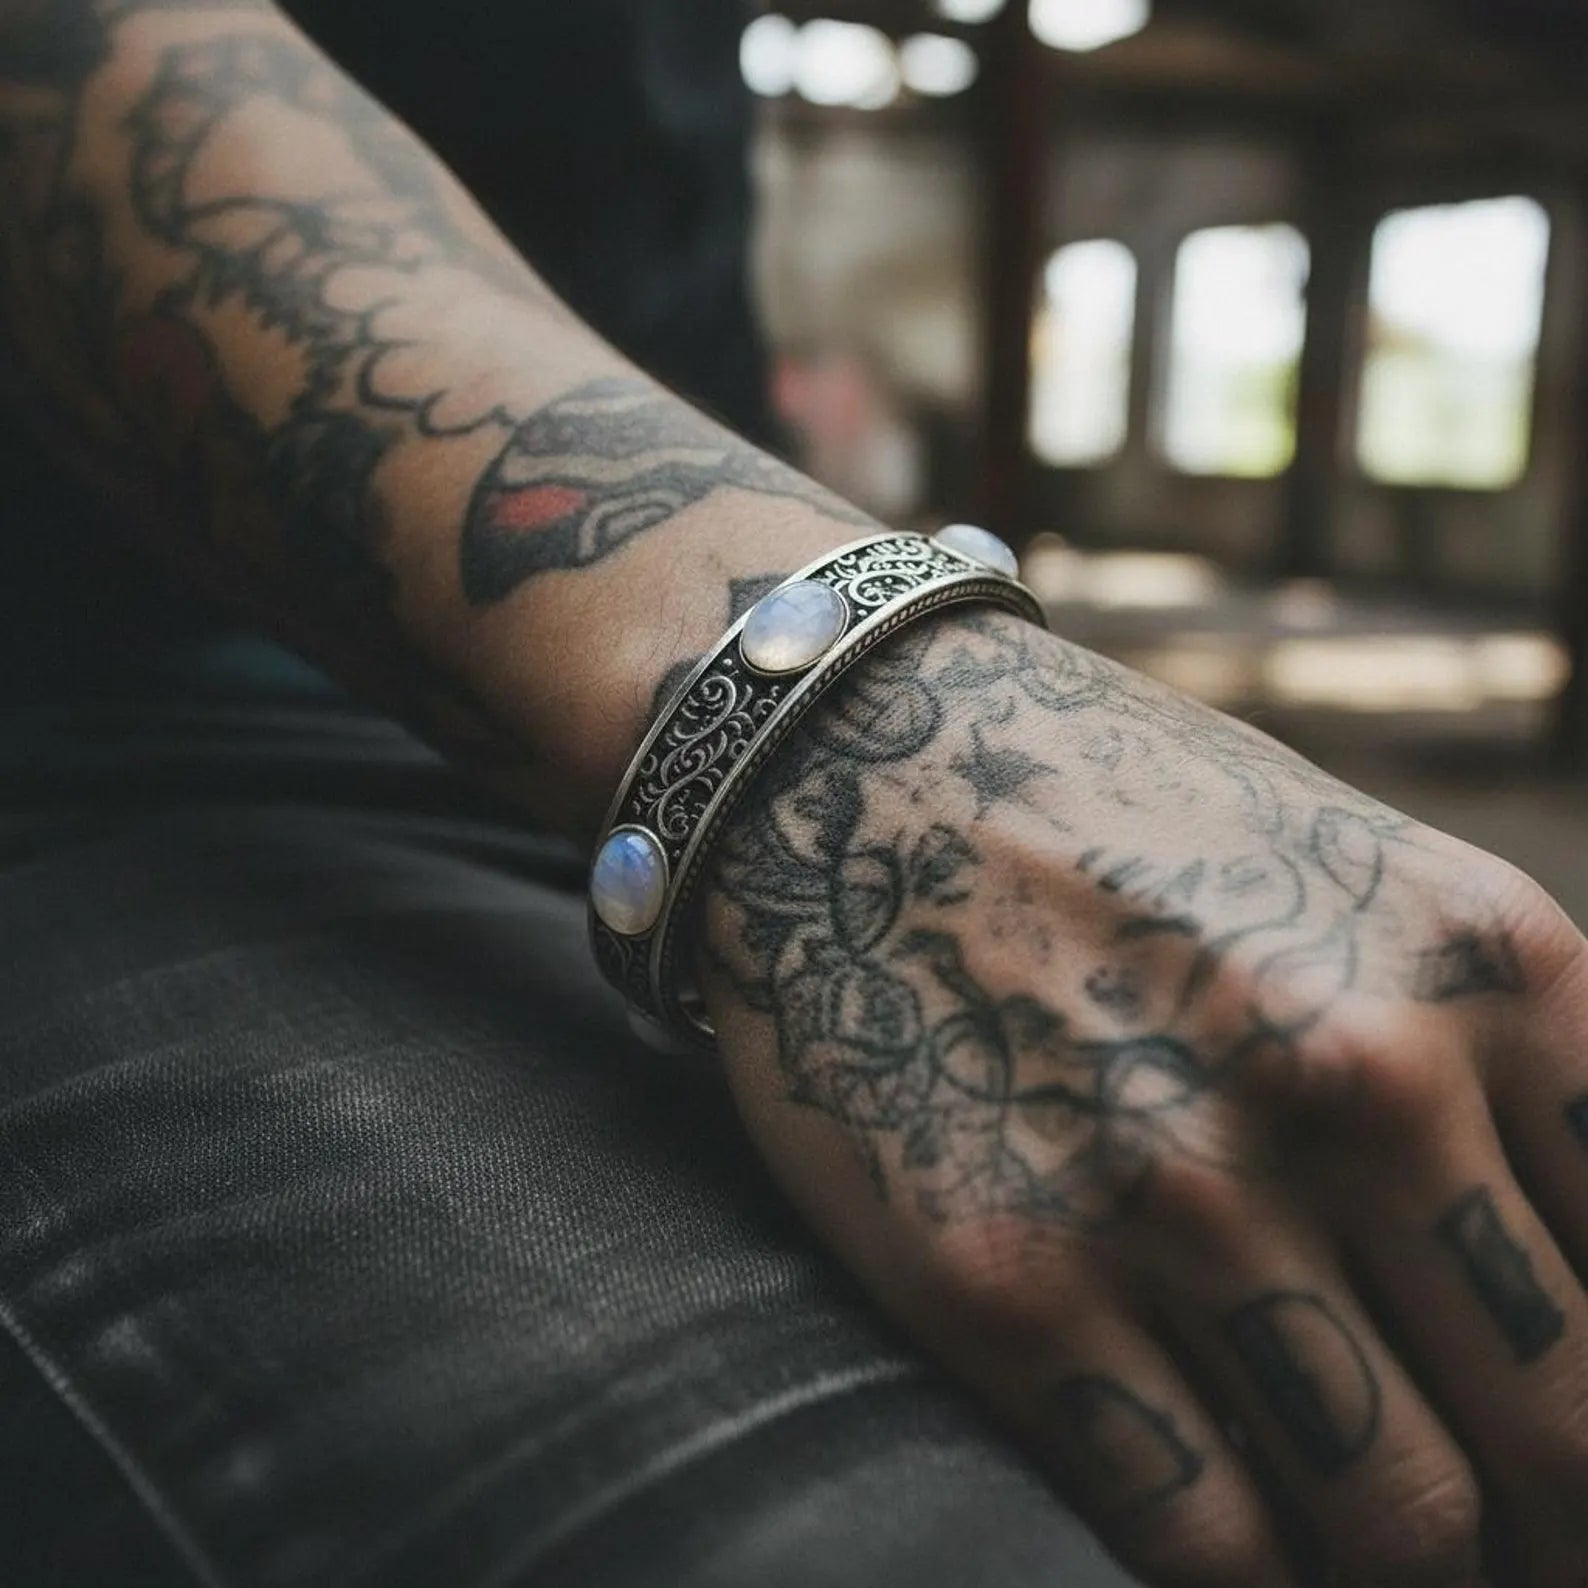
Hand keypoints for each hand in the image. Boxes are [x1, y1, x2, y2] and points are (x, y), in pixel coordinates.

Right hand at [703, 608, 1587, 1587]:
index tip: (1546, 1439)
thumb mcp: (1367, 882)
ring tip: (1361, 1520)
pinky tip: (1236, 1524)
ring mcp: (1180, 1191)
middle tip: (1492, 1524)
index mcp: (1488, 972)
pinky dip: (1246, 1568)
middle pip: (1558, 1436)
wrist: (860, 769)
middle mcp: (1357, 1084)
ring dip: (1395, 1551)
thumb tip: (1558, 1278)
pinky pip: (1203, 1536)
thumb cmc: (1120, 824)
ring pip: (1396, 1520)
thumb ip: (1507, 1064)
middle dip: (1538, 1518)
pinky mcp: (1012, 1282)